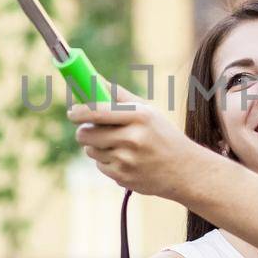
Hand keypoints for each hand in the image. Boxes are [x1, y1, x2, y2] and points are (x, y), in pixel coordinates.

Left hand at [69, 84, 204, 199]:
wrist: (184, 170)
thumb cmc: (163, 135)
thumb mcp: (148, 112)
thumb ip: (119, 96)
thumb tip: (94, 80)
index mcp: (139, 116)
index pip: (97, 110)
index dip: (79, 112)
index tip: (72, 112)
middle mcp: (132, 138)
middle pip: (86, 133)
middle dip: (84, 131)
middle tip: (91, 129)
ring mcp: (127, 160)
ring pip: (91, 150)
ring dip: (97, 146)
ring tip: (118, 145)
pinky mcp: (123, 177)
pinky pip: (100, 166)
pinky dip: (107, 162)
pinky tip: (126, 160)